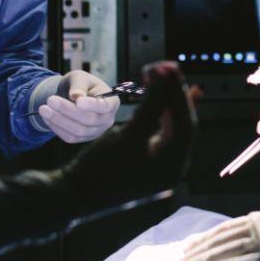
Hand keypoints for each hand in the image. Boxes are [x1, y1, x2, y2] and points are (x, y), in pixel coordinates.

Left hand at [35, 70, 119, 143]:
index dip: (92, 105)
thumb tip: (76, 97)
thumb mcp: (79, 77)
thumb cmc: (80, 84)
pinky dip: (56, 127)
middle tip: (50, 100)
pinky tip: (46, 117)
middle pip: (90, 120)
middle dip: (68, 110)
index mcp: (111, 102)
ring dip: (59, 120)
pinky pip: (70, 137)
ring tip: (43, 108)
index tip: (78, 101)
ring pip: (78, 131)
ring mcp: (95, 131)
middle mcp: (107, 120)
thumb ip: (79, 85)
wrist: (73, 96)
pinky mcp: (82, 138)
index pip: (105, 106)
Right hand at [52, 61, 195, 209]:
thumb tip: (167, 74)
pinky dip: (157, 113)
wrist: (73, 194)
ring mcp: (161, 167)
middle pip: (182, 123)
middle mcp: (172, 168)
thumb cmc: (101, 167)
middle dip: (174, 94)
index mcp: (173, 165)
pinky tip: (156, 97)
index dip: (179, 92)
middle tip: (166, 67)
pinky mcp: (148, 164)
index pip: (186, 121)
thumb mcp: (129, 133)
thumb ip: (152, 104)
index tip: (169, 67)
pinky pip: (159, 132)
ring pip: (172, 126)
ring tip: (159, 75)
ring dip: (166, 101)